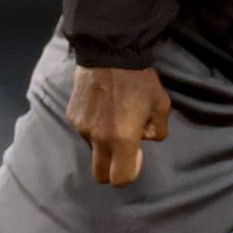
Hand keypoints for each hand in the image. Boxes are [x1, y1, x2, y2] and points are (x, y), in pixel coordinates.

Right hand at [66, 64, 171, 186]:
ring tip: (115, 118)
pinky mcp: (71, 116)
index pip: (121, 178)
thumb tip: (142, 139)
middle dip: (111, 170)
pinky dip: (95, 128)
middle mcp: (98, 138)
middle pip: (100, 175)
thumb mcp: (161, 107)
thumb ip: (156, 131)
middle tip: (124, 151)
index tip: (135, 158)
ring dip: (104, 145)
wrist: (108, 54)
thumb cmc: (140, 81)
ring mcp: (81, 128)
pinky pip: (85, 132)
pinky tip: (103, 109)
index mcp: (122, 139)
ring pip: (93, 150)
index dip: (130, 173)